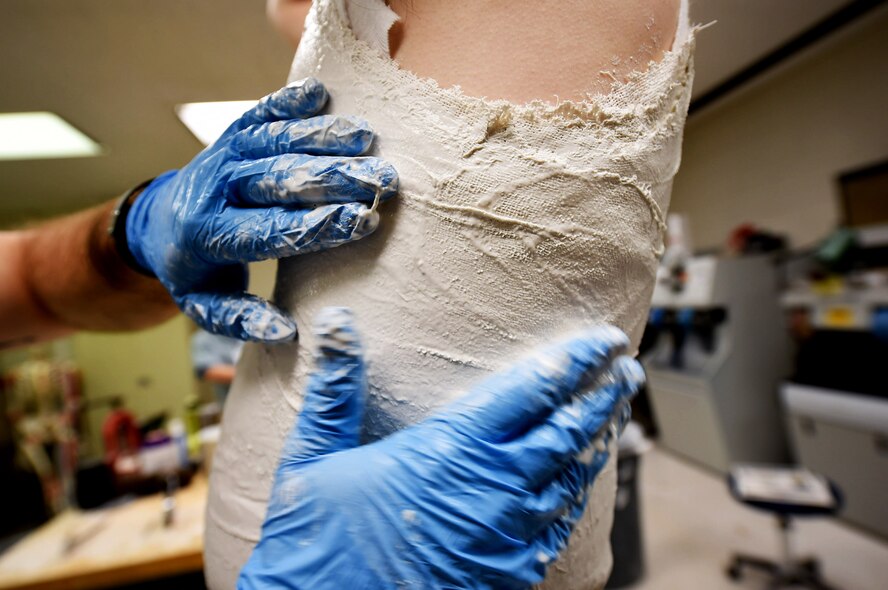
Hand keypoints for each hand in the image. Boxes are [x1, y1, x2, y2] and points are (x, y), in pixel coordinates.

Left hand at [126, 78, 397, 341]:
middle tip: (381, 180)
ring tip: (367, 137)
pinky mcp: (230, 136)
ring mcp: (221, 155)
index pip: (270, 229)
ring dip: (321, 137)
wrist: (157, 222)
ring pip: (273, 140)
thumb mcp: (204, 305)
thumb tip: (284, 331)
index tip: (364, 220)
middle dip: (333, 178)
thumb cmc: (194, 269)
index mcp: (207, 235)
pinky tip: (320, 92)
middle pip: (277, 178)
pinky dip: (287, 101)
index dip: (319, 225)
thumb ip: (240, 319)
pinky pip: (259, 113)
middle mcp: (213, 189)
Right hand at [238, 308, 643, 589]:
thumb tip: (338, 324)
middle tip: (628, 369)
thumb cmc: (316, 545)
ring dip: (598, 442)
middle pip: (568, 430)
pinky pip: (558, 528)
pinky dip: (575, 497)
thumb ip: (334, 391)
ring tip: (613, 415)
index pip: (532, 390)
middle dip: (605, 394)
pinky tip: (578, 484)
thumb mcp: (314, 460)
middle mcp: (492, 489)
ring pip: (572, 480)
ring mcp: (506, 535)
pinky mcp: (508, 574)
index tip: (603, 340)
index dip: (575, 360)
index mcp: (451, 450)